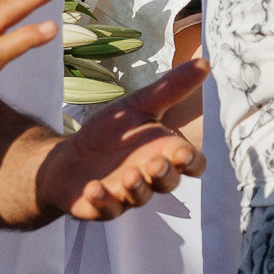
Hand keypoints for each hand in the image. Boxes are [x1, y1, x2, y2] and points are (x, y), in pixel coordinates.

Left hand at [36, 60, 207, 221]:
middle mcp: (150, 178)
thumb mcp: (138, 105)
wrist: (68, 158)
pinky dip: (101, 201)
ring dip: (136, 188)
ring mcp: (127, 195)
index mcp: (164, 153)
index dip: (191, 162)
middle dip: (164, 175)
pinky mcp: (101, 206)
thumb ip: (171, 88)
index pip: (191, 164)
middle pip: (169, 183)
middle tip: (154, 164)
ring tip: (128, 176)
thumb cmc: (111, 134)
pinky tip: (93, 188)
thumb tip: (204, 63)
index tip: (183, 154)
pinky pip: (106, 210)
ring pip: (141, 198)